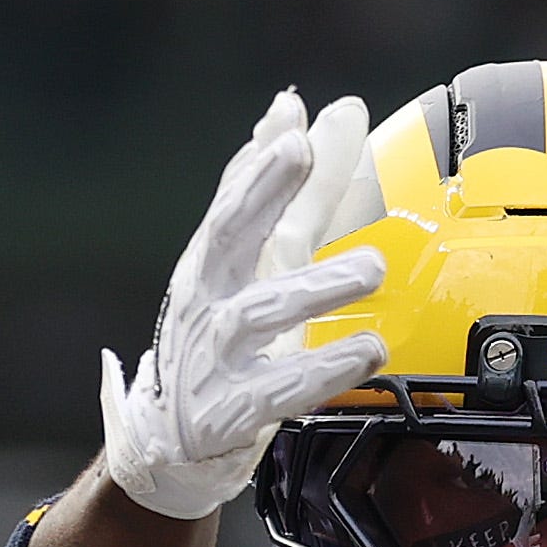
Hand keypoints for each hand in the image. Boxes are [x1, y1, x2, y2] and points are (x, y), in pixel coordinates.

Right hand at [99, 88, 389, 521]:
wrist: (174, 440)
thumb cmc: (219, 340)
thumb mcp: (249, 262)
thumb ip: (279, 191)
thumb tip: (291, 107)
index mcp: (212, 262)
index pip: (231, 200)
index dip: (259, 163)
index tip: (293, 125)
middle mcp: (206, 301)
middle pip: (226, 238)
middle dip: (260, 191)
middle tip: (302, 154)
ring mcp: (215, 358)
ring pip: (258, 314)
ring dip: (316, 286)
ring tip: (371, 266)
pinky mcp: (233, 412)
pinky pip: (281, 390)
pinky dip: (326, 370)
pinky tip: (367, 351)